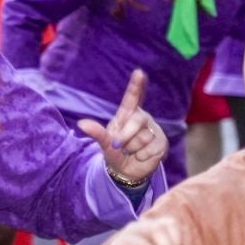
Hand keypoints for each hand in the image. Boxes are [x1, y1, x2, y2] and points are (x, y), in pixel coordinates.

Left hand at [77, 69, 167, 187]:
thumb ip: (96, 133)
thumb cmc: (115, 152)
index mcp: (127, 115)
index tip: (139, 72)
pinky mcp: (162, 143)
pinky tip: (141, 156)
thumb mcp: (105, 144)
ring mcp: (153, 130)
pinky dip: (143, 156)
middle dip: (126, 135)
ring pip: (144, 137)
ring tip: (131, 151)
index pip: (132, 97)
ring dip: (133, 148)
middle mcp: (142, 119)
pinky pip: (152, 148)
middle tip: (119, 146)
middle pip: (137, 120)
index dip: (136, 85)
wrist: (126, 171)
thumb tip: (82, 123)